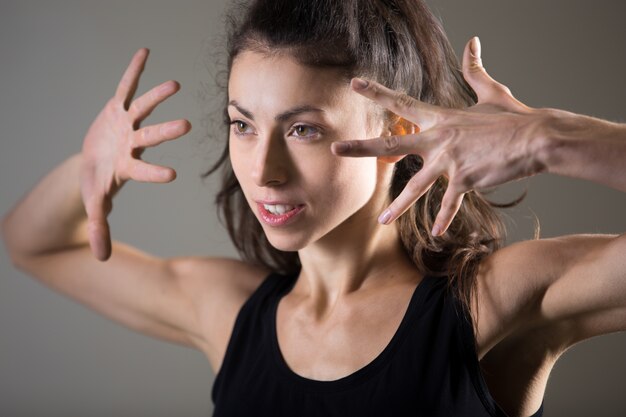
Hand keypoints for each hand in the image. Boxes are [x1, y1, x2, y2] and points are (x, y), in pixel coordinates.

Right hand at [80, 48, 190, 260]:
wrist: (94, 162)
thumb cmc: (98, 183)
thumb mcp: (94, 205)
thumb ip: (100, 228)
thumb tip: (102, 260)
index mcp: (128, 168)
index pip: (144, 171)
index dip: (155, 172)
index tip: (173, 174)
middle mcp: (133, 144)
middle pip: (151, 137)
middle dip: (166, 132)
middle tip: (188, 126)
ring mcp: (127, 126)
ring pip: (144, 109)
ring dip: (157, 96)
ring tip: (175, 85)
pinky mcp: (117, 108)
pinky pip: (125, 86)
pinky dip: (134, 71)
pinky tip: (145, 52)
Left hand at [332, 37, 546, 235]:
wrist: (535, 137)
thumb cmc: (513, 117)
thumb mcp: (490, 91)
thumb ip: (475, 70)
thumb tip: (473, 42)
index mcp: (440, 118)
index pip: (401, 102)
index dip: (377, 92)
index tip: (355, 84)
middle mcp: (438, 139)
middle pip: (392, 143)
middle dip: (362, 148)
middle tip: (336, 149)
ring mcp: (449, 161)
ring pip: (415, 186)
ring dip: (397, 206)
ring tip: (381, 220)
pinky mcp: (464, 180)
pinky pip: (449, 204)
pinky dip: (444, 219)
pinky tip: (436, 234)